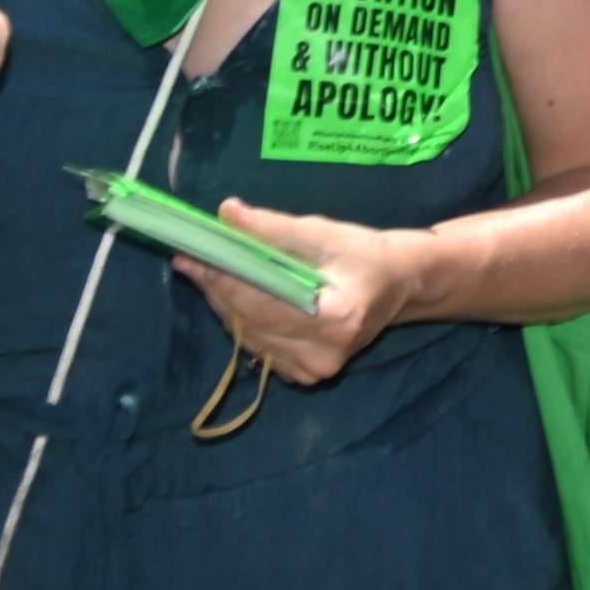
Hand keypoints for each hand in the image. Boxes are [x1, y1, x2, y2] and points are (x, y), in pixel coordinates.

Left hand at [186, 203, 411, 385]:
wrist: (398, 285)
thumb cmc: (363, 253)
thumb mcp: (322, 233)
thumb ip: (273, 228)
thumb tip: (226, 213)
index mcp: (334, 320)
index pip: (260, 302)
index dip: (222, 278)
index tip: (190, 255)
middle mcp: (323, 355)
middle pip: (250, 323)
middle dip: (217, 289)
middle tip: (191, 260)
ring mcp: (314, 371)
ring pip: (249, 338)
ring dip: (226, 306)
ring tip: (208, 274)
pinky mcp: (306, 377)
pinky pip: (260, 347)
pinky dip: (244, 322)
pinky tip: (237, 298)